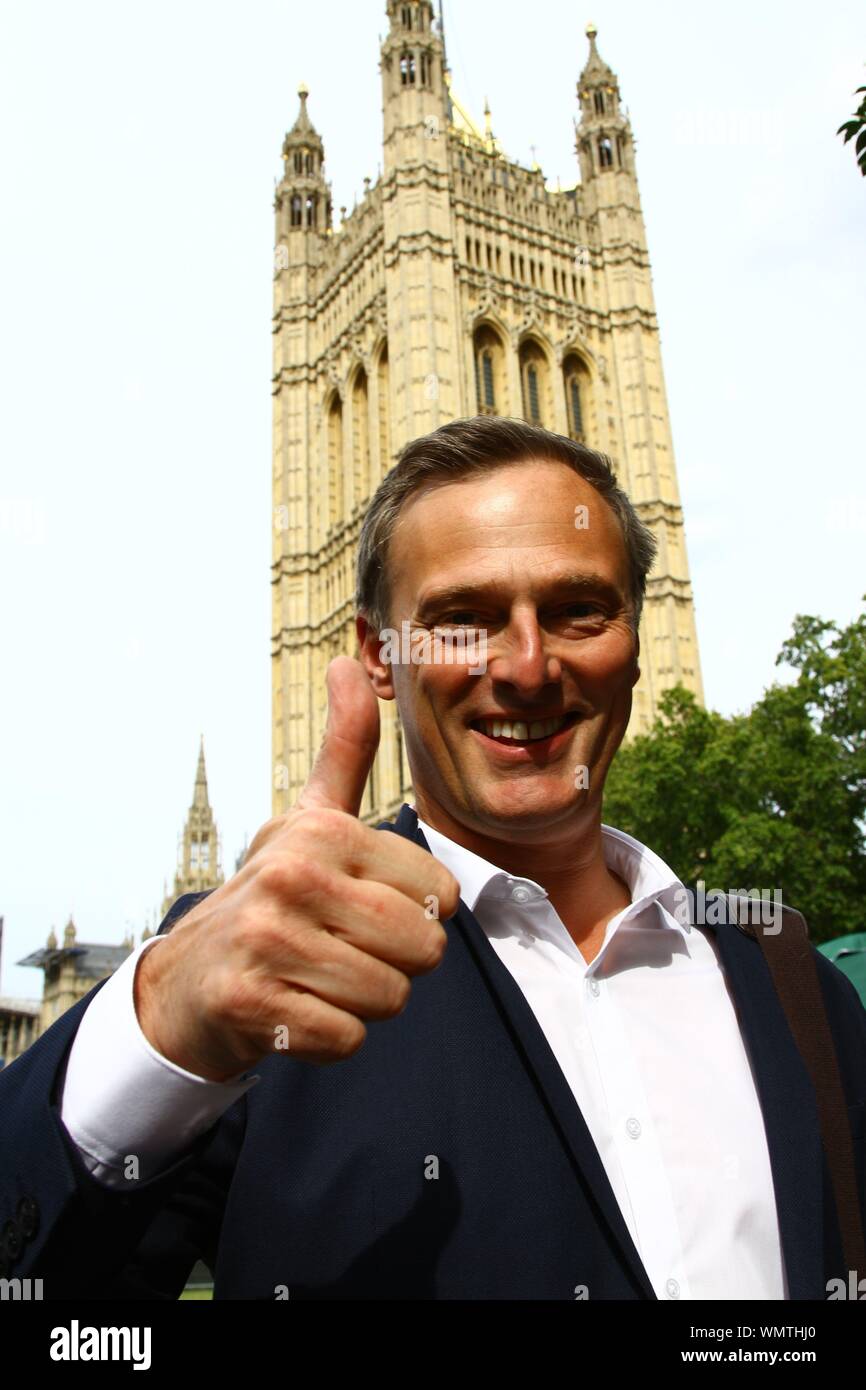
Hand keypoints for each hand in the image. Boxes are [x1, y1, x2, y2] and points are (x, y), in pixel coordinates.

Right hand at [134, 657, 459, 1079]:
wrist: (188, 981)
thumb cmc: (271, 896)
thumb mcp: (307, 819)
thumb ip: (344, 750)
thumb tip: (349, 660)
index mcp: (322, 832)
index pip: (442, 894)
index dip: (416, 914)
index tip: (362, 910)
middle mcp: (292, 877)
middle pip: (424, 949)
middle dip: (395, 962)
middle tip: (341, 949)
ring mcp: (267, 941)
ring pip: (390, 997)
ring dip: (363, 1002)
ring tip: (317, 977)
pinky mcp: (251, 1005)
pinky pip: (348, 1040)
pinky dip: (329, 1038)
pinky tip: (294, 1010)